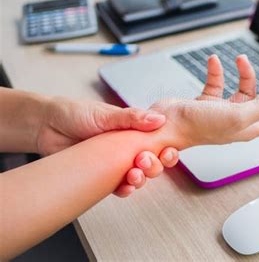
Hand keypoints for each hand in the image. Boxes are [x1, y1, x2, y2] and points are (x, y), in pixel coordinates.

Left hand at [36, 98, 179, 196]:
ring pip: (138, 176)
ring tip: (133, 176)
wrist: (45, 126)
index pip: (158, 141)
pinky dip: (124, 189)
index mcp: (133, 130)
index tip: (167, 151)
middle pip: (152, 162)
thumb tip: (159, 119)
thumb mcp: (106, 114)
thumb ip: (133, 117)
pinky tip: (124, 187)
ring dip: (140, 179)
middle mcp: (127, 147)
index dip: (166, 149)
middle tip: (144, 161)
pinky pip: (118, 186)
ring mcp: (115, 162)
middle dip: (154, 166)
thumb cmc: (75, 113)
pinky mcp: (101, 176)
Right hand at [149, 54, 258, 148]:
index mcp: (249, 127)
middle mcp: (238, 120)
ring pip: (243, 89)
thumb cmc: (198, 126)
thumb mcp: (238, 115)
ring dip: (245, 71)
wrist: (166, 125)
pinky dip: (217, 70)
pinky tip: (214, 61)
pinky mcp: (206, 102)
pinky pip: (217, 82)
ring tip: (240, 59)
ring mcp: (222, 111)